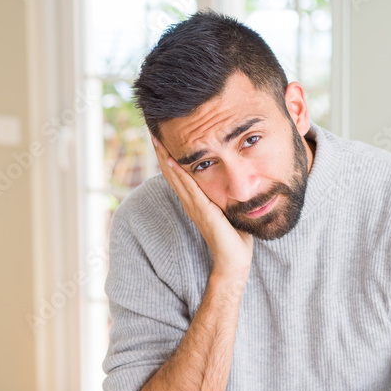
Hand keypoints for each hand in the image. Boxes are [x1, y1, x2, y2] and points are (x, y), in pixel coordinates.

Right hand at [151, 133, 253, 282]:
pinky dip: (179, 173)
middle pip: (171, 172)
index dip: (171, 155)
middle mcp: (190, 202)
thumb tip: (237, 181)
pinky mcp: (202, 210)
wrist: (234, 260)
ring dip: (165, 157)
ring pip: (176, 176)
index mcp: (196, 200)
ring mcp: (194, 206)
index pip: (180, 174)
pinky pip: (188, 188)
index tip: (165, 136)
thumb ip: (228, 195)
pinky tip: (171, 160)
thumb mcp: (230, 209)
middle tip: (153, 129)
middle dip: (162, 151)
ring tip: (156, 139)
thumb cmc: (235, 238)